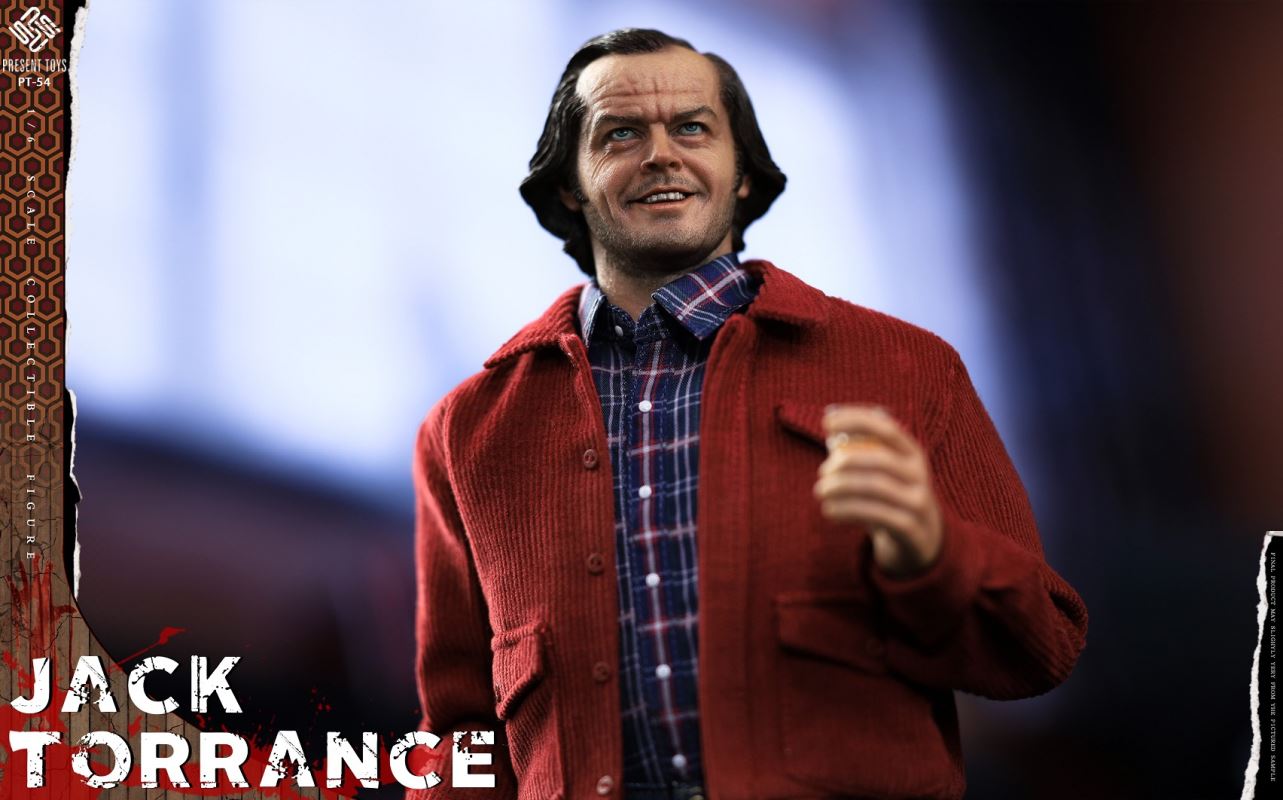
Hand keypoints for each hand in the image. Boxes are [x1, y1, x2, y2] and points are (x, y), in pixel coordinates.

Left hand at [812, 405, 942, 577]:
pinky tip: (830, 511)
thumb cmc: (890, 496)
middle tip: (821, 471)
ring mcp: (918, 501)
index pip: (887, 428)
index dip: (857, 420)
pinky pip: (876, 515)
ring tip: (820, 491)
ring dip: (841, 487)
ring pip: (876, 487)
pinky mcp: (910, 527)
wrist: (922, 537)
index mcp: (912, 452)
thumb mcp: (884, 472)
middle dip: (845, 461)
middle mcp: (919, 473)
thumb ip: (863, 454)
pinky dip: (847, 511)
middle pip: (880, 459)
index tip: (826, 421)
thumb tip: (832, 436)